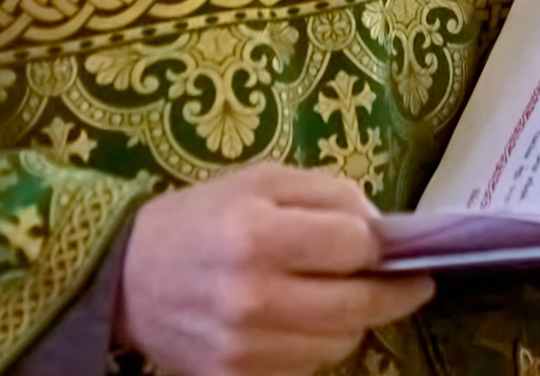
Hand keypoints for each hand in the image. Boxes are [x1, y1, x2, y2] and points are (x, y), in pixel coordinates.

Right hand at [116, 162, 433, 375]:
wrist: (127, 278)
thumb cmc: (201, 218)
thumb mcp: (260, 181)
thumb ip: (328, 194)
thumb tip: (382, 230)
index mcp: (255, 236)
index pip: (353, 246)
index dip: (377, 243)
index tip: (386, 243)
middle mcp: (252, 298)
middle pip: (358, 305)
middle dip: (394, 292)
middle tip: (412, 281)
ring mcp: (244, 348)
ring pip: (340, 343)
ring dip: (354, 320)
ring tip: (341, 295)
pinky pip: (307, 368)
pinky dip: (317, 345)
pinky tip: (303, 320)